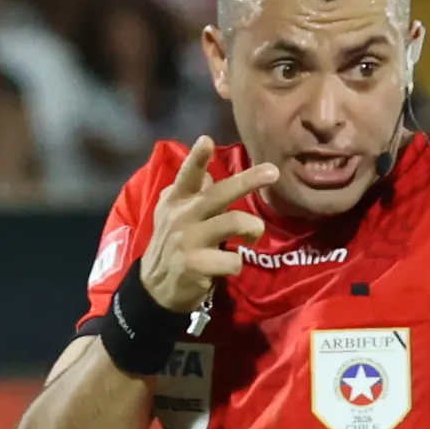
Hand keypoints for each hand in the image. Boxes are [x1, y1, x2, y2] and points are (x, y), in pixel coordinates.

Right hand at [141, 136, 280, 312]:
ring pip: (234, 223)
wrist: (156, 289)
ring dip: (252, 228)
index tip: (206, 140)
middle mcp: (183, 217)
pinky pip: (234, 259)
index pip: (187, 176)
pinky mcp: (197, 266)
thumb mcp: (173, 216)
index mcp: (177, 201)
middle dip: (248, 180)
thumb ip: (191, 194)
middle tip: (273, 172)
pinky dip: (238, 263)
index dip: (197, 158)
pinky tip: (229, 266)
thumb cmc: (172, 245)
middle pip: (220, 194)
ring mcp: (189, 241)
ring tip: (252, 235)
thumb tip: (209, 173)